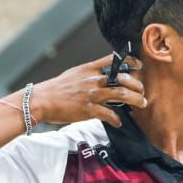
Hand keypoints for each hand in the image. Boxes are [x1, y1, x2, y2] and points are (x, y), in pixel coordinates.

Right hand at [26, 54, 146, 126]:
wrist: (40, 100)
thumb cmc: (56, 88)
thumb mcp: (74, 73)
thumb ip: (90, 72)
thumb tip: (103, 74)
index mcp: (89, 69)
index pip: (114, 60)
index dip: (130, 62)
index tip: (139, 65)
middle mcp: (93, 79)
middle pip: (124, 79)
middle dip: (138, 85)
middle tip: (142, 92)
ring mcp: (92, 94)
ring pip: (122, 94)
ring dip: (136, 100)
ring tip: (141, 104)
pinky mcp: (88, 109)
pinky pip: (109, 114)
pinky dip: (117, 119)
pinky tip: (119, 122)